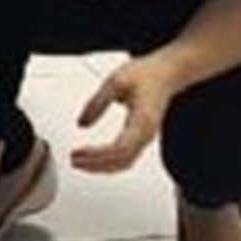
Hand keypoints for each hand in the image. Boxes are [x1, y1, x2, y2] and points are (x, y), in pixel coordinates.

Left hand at [71, 54, 179, 173]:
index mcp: (142, 120)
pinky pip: (126, 158)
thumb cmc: (146, 75)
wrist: (166, 74)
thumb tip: (82, 123)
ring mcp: (145, 138)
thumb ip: (97, 102)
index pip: (120, 148)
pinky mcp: (141, 138)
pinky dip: (109, 163)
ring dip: (101, 167)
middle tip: (74, 161)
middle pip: (121, 161)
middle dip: (96, 165)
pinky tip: (95, 160)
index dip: (98, 155)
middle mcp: (146, 133)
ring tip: (80, 163)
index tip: (80, 153)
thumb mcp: (115, 81)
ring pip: (124, 163)